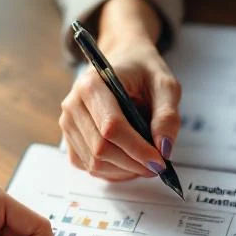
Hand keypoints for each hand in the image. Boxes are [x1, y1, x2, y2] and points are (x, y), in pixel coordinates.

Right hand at [59, 0, 180, 180]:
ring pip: (94, 162)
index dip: (137, 149)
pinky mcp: (70, 138)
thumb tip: (164, 149)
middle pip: (100, 149)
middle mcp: (73, 104)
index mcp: (93, 84)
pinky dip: (112, 172)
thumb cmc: (143, 72)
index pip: (111, 127)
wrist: (123, 62)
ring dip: (124, 171)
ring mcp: (68, 123)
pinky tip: (130, 163)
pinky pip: (89, 166)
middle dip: (133, 164)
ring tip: (146, 163)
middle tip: (158, 167)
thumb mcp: (165, 85)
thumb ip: (167, 115)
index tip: (160, 161)